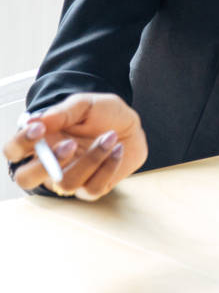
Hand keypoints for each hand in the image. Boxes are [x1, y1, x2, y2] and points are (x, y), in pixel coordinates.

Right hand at [5, 93, 146, 199]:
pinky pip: (93, 188)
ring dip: (91, 159)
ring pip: (66, 183)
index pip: (13, 150)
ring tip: (110, 136)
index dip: (20, 143)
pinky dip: (108, 167)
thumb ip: (61, 112)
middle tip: (70, 144)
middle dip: (44, 165)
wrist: (131, 124)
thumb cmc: (102, 114)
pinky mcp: (92, 188)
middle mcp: (49, 164)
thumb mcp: (84, 104)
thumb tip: (35, 121)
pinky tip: (117, 148)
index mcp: (39, 142)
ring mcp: (70, 178)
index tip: (40, 128)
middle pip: (26, 179)